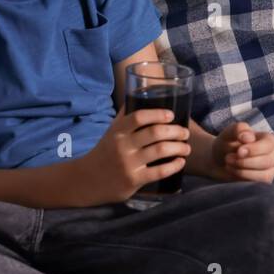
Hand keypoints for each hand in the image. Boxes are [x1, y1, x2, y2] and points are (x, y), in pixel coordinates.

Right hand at [74, 108, 189, 204]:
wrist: (86, 180)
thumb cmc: (105, 152)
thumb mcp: (111, 131)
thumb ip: (126, 115)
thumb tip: (140, 93)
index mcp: (118, 131)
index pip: (139, 117)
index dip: (158, 114)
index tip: (171, 115)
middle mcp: (123, 145)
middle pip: (155, 133)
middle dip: (176, 131)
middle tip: (185, 133)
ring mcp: (128, 163)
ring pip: (160, 150)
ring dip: (179, 147)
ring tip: (187, 147)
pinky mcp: (133, 180)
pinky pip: (159, 172)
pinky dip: (174, 166)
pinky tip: (180, 162)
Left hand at [209, 122, 273, 182]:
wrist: (219, 161)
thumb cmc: (227, 144)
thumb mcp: (229, 133)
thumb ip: (238, 129)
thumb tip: (247, 136)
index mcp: (269, 140)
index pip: (269, 145)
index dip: (254, 149)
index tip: (239, 151)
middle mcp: (273, 156)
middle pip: (267, 161)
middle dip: (245, 161)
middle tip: (228, 158)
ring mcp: (270, 171)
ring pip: (264, 175)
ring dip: (243, 171)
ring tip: (228, 164)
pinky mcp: (262, 183)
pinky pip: (258, 185)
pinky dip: (243, 179)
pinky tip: (232, 171)